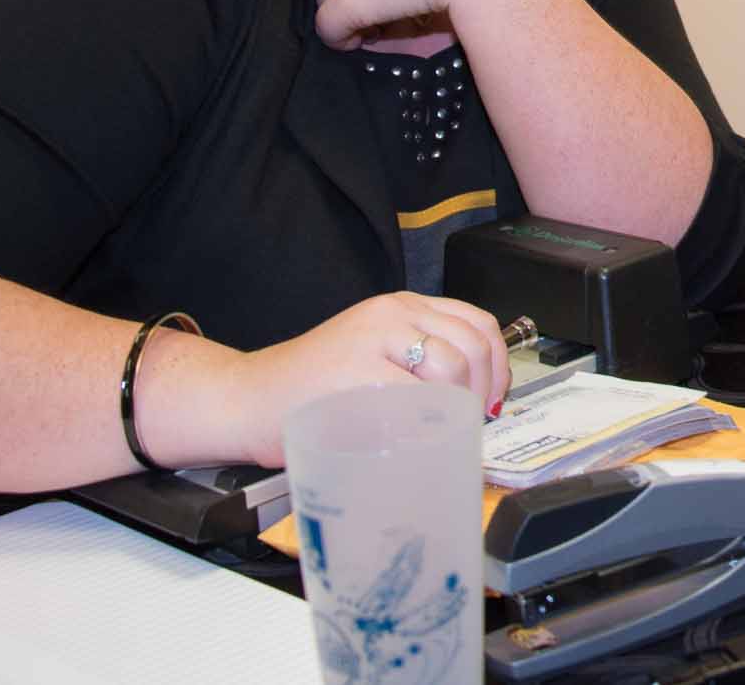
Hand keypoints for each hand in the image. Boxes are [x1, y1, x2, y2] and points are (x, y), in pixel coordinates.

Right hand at [227, 292, 509, 466]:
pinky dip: (427, 423)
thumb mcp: (373, 354)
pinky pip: (417, 397)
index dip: (498, 365)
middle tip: (471, 423)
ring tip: (443, 431)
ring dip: (459, 408)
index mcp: (401, 306)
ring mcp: (375, 340)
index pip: (477, 323)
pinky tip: (416, 439)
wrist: (246, 398)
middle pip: (473, 347)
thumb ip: (418, 360)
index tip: (493, 399)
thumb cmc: (308, 390)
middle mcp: (393, 314)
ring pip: (452, 368)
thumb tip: (475, 397)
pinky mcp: (359, 372)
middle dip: (484, 393)